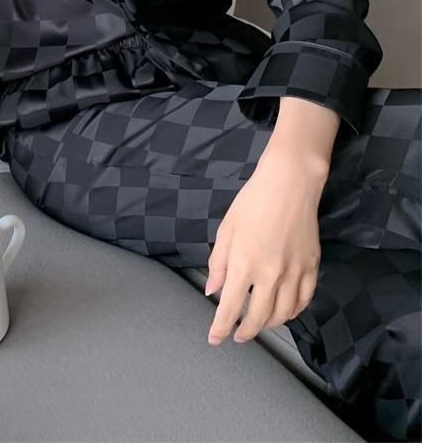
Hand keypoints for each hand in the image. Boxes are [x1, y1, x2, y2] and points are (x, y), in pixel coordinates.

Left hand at [204, 144, 327, 344]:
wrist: (289, 185)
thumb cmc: (251, 203)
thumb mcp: (226, 231)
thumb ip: (218, 264)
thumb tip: (212, 291)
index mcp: (244, 264)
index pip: (230, 307)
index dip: (220, 327)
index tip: (215, 339)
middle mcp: (271, 274)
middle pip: (258, 317)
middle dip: (245, 331)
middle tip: (237, 336)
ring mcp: (295, 272)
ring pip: (283, 314)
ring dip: (269, 324)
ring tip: (258, 324)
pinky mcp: (313, 267)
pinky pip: (304, 300)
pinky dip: (293, 312)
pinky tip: (284, 311)